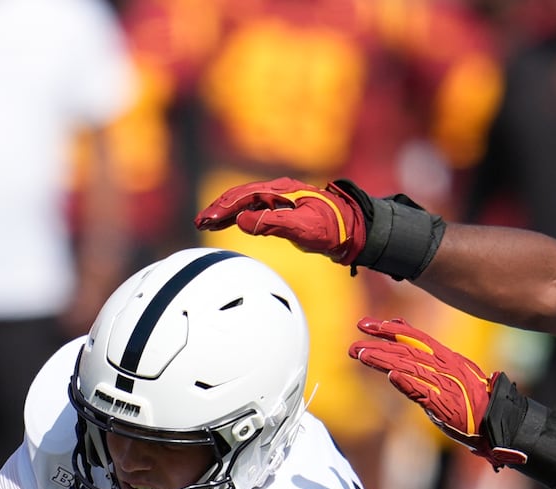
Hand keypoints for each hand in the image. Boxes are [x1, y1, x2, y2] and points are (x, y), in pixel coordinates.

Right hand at [194, 178, 365, 264]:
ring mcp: (281, 200)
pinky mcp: (285, 211)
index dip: (222, 208)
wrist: (356, 230)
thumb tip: (241, 220)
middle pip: (240, 196)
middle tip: (199, 222)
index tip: (205, 220)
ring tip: (206, 223)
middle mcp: (278, 192)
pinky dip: (240, 216)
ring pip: (246, 202)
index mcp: (281, 191)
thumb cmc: (333, 229)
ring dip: (226, 212)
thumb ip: (273, 223)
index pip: (243, 196)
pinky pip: (256, 210)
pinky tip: (230, 223)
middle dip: (218, 208)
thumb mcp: (304, 229)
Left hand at [349, 318, 524, 466]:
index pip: (415, 338)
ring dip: (384, 360)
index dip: (390, 329)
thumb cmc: (475, 398)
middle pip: (408, 350)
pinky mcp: (445, 404)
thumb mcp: (455, 370)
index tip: (367, 324)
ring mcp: (445, 384)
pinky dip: (407, 384)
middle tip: (355, 339)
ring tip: (361, 354)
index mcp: (448, 358)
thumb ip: (433, 356)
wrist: (498, 420)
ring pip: (410, 367)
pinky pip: (424, 392)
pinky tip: (391, 376)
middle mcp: (445, 367)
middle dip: (379, 343)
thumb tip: (411, 338)